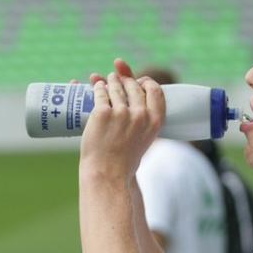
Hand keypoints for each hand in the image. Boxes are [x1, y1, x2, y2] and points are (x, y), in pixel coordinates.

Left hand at [80, 60, 165, 177]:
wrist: (109, 173)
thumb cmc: (125, 159)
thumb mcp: (145, 139)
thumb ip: (143, 121)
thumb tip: (135, 99)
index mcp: (155, 121)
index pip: (155, 91)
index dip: (147, 82)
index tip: (140, 80)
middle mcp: (140, 115)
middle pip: (134, 86)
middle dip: (125, 79)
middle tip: (119, 78)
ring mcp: (121, 113)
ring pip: (116, 87)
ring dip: (111, 80)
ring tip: (107, 79)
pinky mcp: (102, 113)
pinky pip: (100, 93)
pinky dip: (98, 87)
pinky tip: (97, 86)